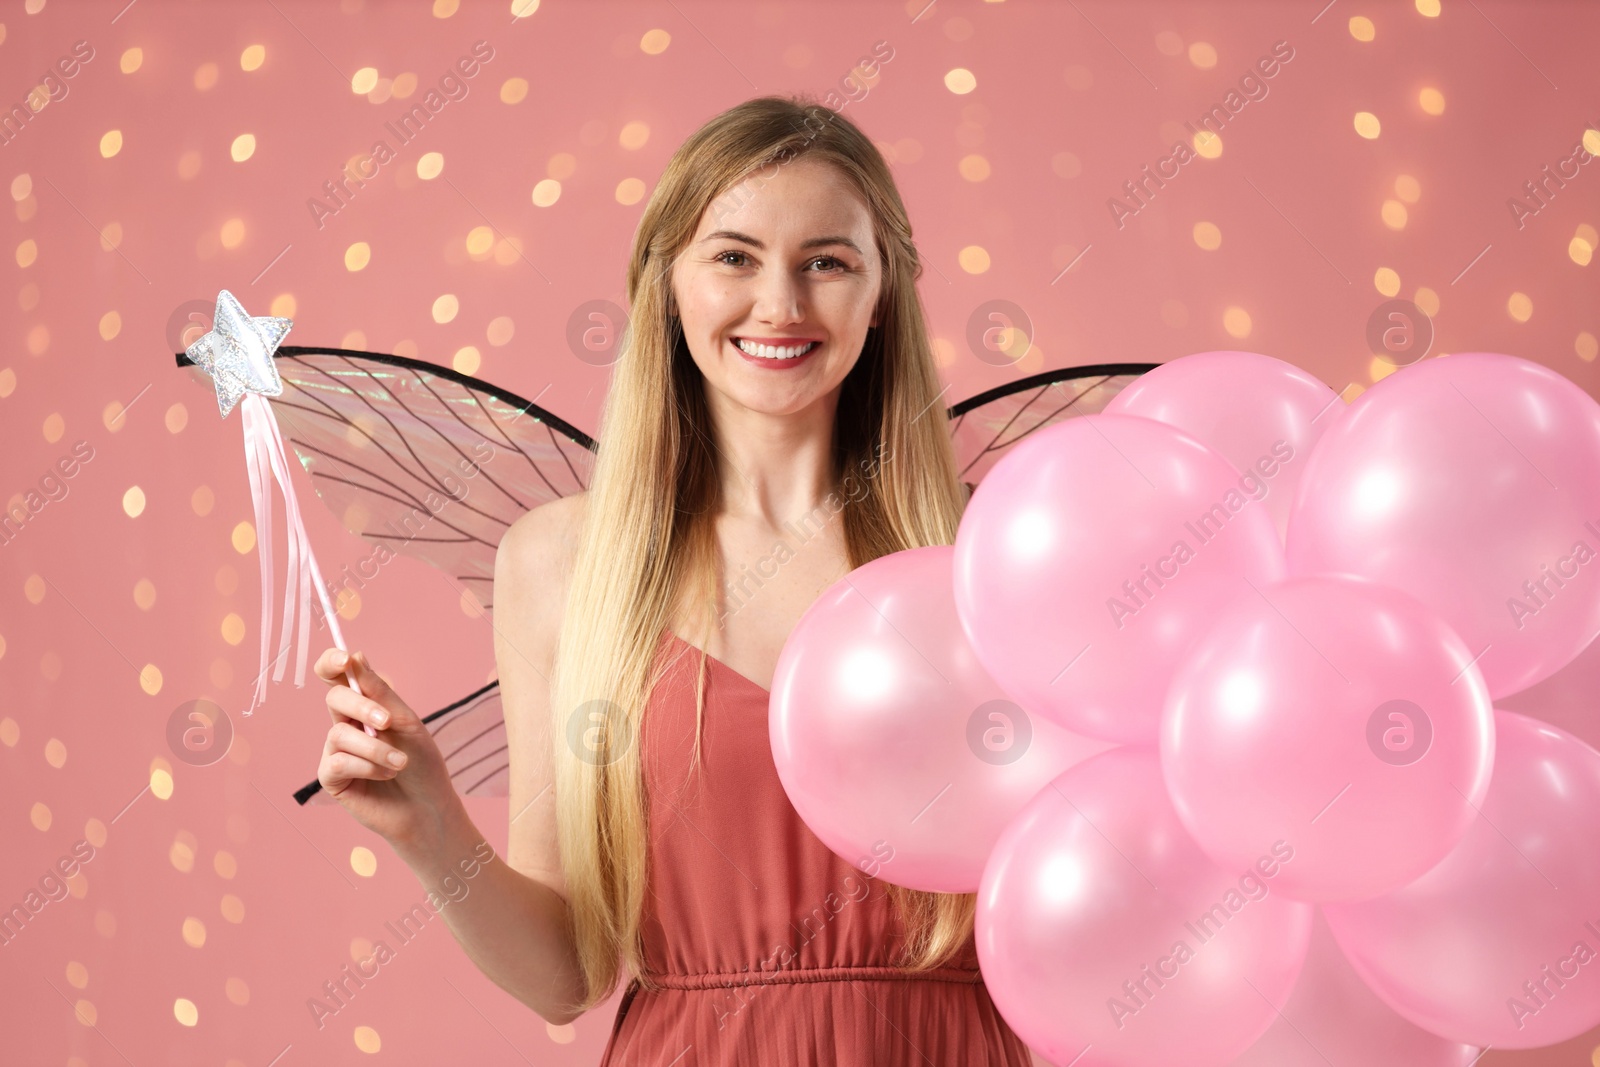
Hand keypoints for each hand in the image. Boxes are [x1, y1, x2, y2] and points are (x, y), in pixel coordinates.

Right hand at [314, 649, 464, 853]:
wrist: (429, 808)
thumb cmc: (422, 765)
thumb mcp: (406, 723)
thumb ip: (379, 693)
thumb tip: (355, 656)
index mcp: (364, 707)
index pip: (337, 677)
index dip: (332, 663)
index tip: (344, 659)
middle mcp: (345, 725)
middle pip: (335, 698)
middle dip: (361, 707)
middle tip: (388, 722)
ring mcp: (336, 751)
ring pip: (339, 733)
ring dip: (376, 749)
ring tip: (401, 763)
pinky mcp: (331, 778)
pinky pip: (338, 761)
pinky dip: (368, 767)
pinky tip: (387, 775)